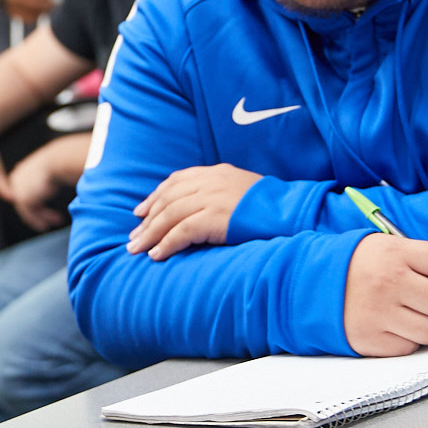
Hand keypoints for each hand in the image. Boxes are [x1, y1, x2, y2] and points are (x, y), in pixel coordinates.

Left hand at [4, 148, 69, 231]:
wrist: (58, 160)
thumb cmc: (60, 162)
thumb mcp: (50, 171)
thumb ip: (45, 182)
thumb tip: (51, 190)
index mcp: (21, 171)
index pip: (25, 191)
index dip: (36, 202)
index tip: (44, 209)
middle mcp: (16, 179)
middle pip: (25, 201)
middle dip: (40, 211)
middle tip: (52, 218)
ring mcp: (17, 189)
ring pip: (27, 209)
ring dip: (41, 217)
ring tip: (54, 223)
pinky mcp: (23, 198)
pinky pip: (29, 214)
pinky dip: (38, 221)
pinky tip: (46, 225)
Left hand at [127, 164, 259, 258]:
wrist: (293, 212)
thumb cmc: (272, 208)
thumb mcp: (244, 191)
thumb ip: (220, 194)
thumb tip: (201, 211)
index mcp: (218, 172)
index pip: (177, 181)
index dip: (155, 196)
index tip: (140, 211)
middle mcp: (212, 182)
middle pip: (168, 199)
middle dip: (147, 219)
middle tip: (133, 237)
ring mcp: (213, 198)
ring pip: (169, 215)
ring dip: (150, 234)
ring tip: (137, 249)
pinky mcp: (216, 218)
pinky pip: (182, 231)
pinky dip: (166, 244)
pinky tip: (157, 255)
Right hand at [343, 234, 427, 355]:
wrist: (311, 285)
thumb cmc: (361, 266)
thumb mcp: (390, 249)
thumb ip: (427, 263)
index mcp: (396, 253)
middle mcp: (389, 282)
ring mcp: (379, 313)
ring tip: (409, 313)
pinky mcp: (370, 339)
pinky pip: (411, 347)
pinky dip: (409, 339)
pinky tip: (393, 325)